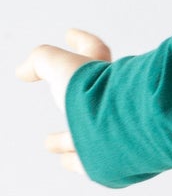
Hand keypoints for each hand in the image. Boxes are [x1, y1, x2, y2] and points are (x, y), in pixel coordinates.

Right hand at [15, 28, 111, 172]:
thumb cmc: (96, 92)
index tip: (70, 34)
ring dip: (69, 138)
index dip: (81, 41)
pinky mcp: (111, 161)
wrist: (124, 127)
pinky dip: (76, 159)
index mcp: (110, 75)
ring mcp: (116, 133)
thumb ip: (41, 60)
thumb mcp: (61, 65)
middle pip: (95, 97)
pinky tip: (67, 160)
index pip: (95, 50)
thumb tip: (22, 71)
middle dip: (77, 96)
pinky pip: (91, 162)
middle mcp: (116, 104)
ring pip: (89, 134)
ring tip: (51, 144)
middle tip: (62, 98)